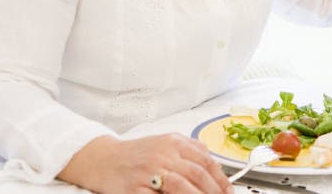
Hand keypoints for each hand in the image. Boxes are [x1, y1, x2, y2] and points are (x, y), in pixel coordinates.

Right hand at [59, 134, 233, 193]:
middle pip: (197, 175)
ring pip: (181, 187)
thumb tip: (214, 161)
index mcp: (173, 142)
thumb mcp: (165, 141)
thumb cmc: (136, 153)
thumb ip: (189, 148)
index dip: (220, 178)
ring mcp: (148, 172)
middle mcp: (162, 155)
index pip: (205, 161)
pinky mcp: (135, 188)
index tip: (228, 190)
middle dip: (213, 191)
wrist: (103, 159)